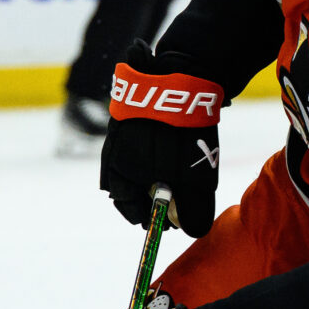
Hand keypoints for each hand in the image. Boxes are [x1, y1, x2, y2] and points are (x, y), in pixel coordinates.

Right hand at [101, 41, 221, 229]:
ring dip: (158, 173)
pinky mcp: (138, 110)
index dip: (148, 218)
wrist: (182, 76)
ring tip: (181, 177)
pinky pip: (145, 140)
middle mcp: (116, 149)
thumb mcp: (192, 178)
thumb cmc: (181, 133)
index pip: (128, 205)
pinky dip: (160, 151)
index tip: (168, 225)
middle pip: (131, 184)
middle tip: (177, 203)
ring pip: (139, 161)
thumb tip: (193, 231)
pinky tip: (179, 148)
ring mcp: (124, 128)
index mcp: (119, 169)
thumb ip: (191, 209)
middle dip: (154, 197)